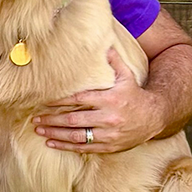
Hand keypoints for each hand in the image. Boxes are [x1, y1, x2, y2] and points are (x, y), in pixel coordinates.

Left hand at [33, 45, 160, 152]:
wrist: (156, 117)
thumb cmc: (135, 94)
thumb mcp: (127, 76)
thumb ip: (113, 60)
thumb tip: (103, 43)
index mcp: (109, 100)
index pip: (78, 100)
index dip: (59, 101)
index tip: (43, 101)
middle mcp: (108, 118)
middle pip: (73, 120)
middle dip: (52, 120)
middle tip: (35, 118)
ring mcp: (109, 135)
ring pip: (76, 137)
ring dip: (55, 134)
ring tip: (38, 130)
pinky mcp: (110, 146)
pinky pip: (85, 148)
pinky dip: (66, 147)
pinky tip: (52, 143)